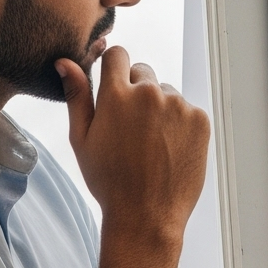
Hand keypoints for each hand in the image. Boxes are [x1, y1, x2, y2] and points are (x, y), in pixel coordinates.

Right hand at [57, 48, 208, 245]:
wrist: (148, 213)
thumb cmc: (109, 179)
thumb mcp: (82, 138)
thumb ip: (76, 95)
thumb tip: (66, 62)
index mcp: (117, 95)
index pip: (118, 54)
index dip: (114, 67)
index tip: (113, 83)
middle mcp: (150, 94)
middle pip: (143, 72)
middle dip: (135, 89)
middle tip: (130, 125)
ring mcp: (179, 106)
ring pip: (166, 92)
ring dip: (159, 107)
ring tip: (150, 142)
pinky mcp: (201, 121)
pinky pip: (187, 110)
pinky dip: (179, 122)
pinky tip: (168, 148)